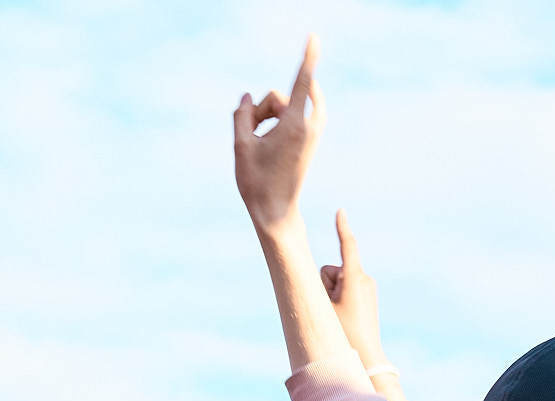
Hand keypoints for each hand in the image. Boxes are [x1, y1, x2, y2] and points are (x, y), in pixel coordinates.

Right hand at [233, 37, 324, 237]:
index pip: (301, 82)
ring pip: (287, 104)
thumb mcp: (240, 146)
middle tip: (252, 131)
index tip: (314, 36)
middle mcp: (309, 126)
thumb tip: (248, 97)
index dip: (307, 58)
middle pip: (281, 95)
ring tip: (258, 140)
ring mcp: (313, 132)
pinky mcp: (311, 138)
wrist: (276, 211)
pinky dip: (278, 119)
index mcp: (294, 126)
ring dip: (270, 114)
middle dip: (265, 107)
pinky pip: (294, 112)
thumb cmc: (256, 182)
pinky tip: (266, 135)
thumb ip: (242, 115)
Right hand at [320, 209, 383, 365]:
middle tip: (330, 308)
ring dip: (332, 293)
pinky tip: (344, 315)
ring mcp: (368, 287)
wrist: (367, 356)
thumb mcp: (324, 308)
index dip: (342, 228)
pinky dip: (340, 296)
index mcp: (354, 279)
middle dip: (325, 283)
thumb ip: (317, 286)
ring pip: (338, 279)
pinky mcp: (368, 295)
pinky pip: (346, 287)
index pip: (347, 247)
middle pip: (331, 269)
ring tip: (338, 315)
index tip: (340, 211)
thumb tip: (321, 275)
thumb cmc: (343, 335)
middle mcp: (364, 279)